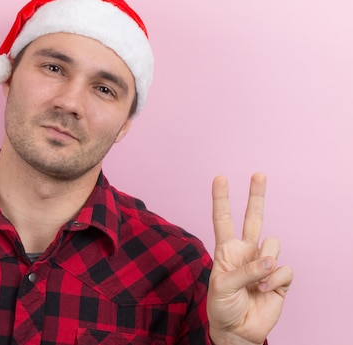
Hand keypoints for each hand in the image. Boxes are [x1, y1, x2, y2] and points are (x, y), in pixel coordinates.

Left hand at [207, 173, 292, 344]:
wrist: (236, 330)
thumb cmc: (222, 306)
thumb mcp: (221, 286)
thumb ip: (244, 270)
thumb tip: (269, 261)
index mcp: (226, 250)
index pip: (223, 219)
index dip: (221, 199)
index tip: (220, 177)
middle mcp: (246, 252)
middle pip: (253, 218)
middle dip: (256, 196)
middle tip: (258, 174)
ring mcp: (263, 263)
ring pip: (273, 244)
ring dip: (265, 262)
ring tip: (255, 282)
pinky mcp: (279, 278)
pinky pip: (283, 269)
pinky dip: (273, 281)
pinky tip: (264, 292)